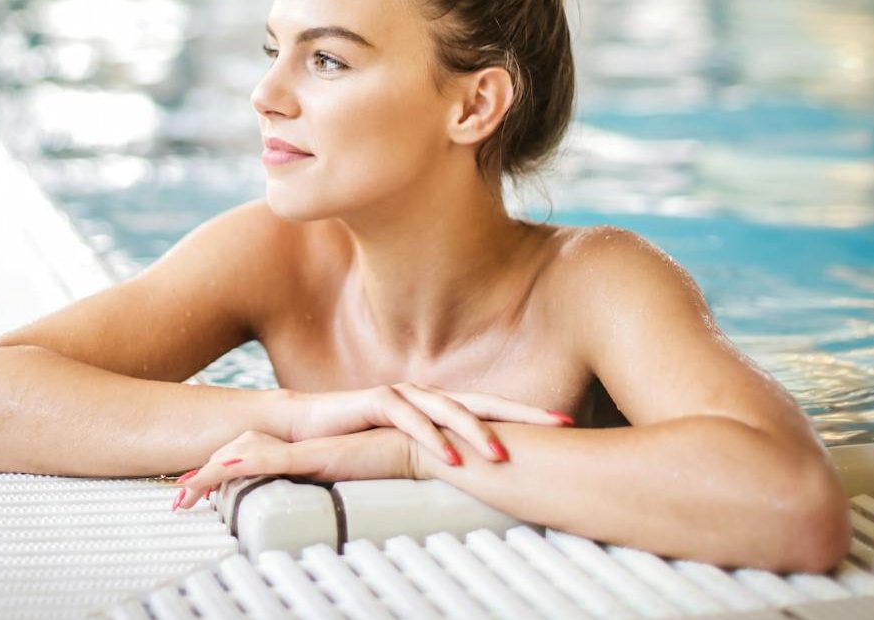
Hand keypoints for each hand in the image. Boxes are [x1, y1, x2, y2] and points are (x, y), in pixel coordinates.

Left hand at [172, 427, 426, 510]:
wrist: (421, 450)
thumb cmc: (398, 467)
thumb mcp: (359, 485)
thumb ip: (340, 493)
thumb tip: (331, 519)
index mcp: (307, 456)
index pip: (255, 459)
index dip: (225, 474)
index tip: (199, 493)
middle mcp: (299, 448)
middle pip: (238, 454)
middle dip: (203, 476)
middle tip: (177, 498)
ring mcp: (303, 449)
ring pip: (241, 456)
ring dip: (207, 476)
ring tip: (181, 495)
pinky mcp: (312, 456)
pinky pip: (265, 460)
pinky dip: (234, 469)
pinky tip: (212, 474)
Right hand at [285, 383, 571, 468]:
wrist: (303, 428)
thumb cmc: (358, 440)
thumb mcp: (406, 450)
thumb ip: (439, 455)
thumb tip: (480, 478)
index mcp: (439, 406)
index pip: (493, 408)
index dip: (529, 414)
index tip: (569, 423)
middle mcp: (427, 396)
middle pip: (483, 401)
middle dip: (523, 413)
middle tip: (560, 424)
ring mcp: (402, 395)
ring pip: (448, 409)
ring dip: (476, 432)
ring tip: (502, 455)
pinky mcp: (374, 402)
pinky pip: (407, 420)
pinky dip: (430, 438)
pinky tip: (449, 458)